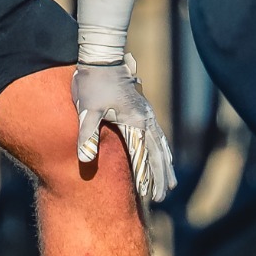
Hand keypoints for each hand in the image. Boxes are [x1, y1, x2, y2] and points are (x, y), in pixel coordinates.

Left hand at [72, 55, 175, 200]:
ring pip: (161, 144)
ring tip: (170, 183)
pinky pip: (156, 135)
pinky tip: (162, 156)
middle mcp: (146, 119)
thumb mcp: (87, 110)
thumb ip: (87, 135)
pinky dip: (162, 150)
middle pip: (158, 153)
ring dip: (165, 165)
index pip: (145, 156)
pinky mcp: (142, 110)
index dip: (148, 177)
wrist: (100, 58)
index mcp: (135, 122)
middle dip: (161, 176)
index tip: (150, 196)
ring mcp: (146, 114)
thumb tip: (85, 160)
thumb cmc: (92, 84)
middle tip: (162, 198)